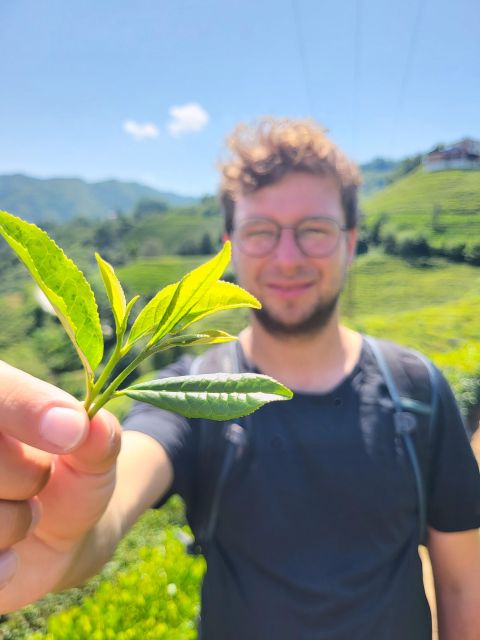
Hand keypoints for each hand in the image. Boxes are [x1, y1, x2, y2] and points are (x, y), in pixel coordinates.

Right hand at [0, 361, 120, 612]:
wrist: (57, 537)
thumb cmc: (71, 477)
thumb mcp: (96, 453)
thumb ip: (99, 435)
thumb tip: (91, 427)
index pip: (0, 388)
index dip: (27, 406)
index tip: (72, 432)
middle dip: (28, 474)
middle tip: (39, 480)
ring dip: (17, 521)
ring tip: (24, 513)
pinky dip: (3, 563)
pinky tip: (11, 555)